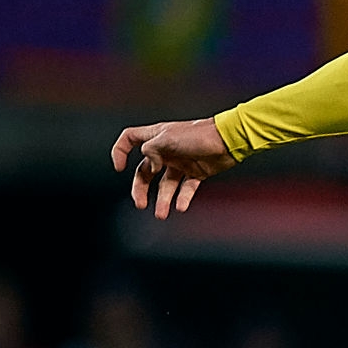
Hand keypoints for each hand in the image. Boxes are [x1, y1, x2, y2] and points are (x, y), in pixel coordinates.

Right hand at [110, 118, 234, 220]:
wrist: (229, 139)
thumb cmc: (199, 134)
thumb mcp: (167, 138)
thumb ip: (150, 151)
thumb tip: (149, 166)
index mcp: (156, 137)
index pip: (130, 139)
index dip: (120, 151)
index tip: (119, 168)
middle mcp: (166, 150)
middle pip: (146, 171)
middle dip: (140, 188)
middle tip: (140, 204)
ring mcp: (182, 162)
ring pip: (166, 184)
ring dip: (163, 199)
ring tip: (161, 213)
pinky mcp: (197, 172)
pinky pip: (186, 188)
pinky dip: (182, 198)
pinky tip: (180, 207)